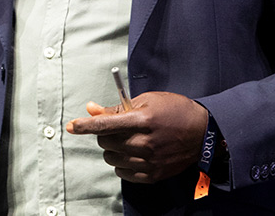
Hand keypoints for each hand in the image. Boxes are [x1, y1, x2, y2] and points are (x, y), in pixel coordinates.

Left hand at [65, 91, 209, 183]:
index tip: (71, 126)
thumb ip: (116, 107)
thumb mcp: (146, 101)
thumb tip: (91, 110)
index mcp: (142, 120)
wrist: (204, 132)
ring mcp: (150, 160)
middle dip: (104, 135)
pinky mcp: (153, 174)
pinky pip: (123, 173)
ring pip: (111, 158)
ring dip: (112, 150)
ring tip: (126, 141)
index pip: (105, 125)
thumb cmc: (174, 111)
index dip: (84, 126)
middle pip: (106, 142)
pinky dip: (121, 164)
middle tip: (115, 129)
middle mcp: (145, 142)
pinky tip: (131, 154)